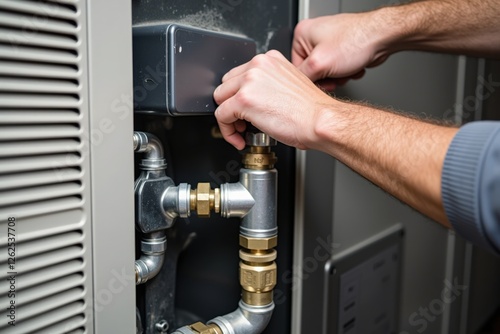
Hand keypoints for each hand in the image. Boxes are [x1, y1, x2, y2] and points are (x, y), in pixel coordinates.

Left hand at [214, 50, 333, 149]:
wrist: (320, 120)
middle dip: (232, 106)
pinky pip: (221, 116)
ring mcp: (249, 81)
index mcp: (269, 60)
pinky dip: (227, 132)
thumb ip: (268, 84)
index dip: (239, 96)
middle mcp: (257, 65)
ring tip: (242, 131)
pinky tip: (240, 139)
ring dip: (228, 118)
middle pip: (226, 86)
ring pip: (220, 100)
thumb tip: (254, 99)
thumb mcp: (288, 85)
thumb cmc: (311, 111)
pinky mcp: (243, 100)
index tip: (247, 111)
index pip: (239, 75)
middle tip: (244, 123)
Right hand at [292, 12, 390, 89]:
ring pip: (327, 72)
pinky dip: (347, 72)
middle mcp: (314, 36)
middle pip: (312, 70)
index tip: (320, 81)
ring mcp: (329, 42)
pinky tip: (354, 66)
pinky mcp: (343, 49)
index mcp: (302, 34)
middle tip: (336, 76)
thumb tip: (297, 85)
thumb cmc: (355, 40)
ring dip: (339, 76)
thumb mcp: (319, 64)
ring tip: (347, 69)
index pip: (296, 66)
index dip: (309, 78)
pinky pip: (338, 69)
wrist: (382, 36)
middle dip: (327, 77)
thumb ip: (303, 76)